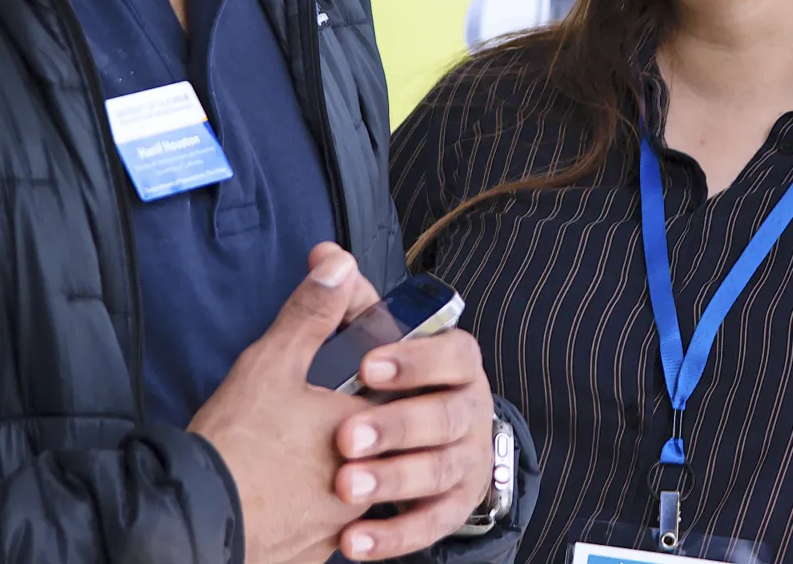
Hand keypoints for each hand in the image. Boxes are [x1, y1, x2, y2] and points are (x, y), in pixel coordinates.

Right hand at [189, 244, 378, 563]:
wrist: (191, 523)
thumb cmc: (235, 445)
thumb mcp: (272, 362)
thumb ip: (312, 312)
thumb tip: (338, 264)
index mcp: (365, 429)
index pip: (401, 392)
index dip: (383, 374)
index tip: (363, 369)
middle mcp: (366, 482)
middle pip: (385, 444)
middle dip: (365, 426)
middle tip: (330, 414)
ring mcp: (343, 526)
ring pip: (362, 489)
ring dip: (349, 471)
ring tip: (307, 455)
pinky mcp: (316, 555)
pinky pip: (333, 529)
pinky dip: (318, 510)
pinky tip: (292, 494)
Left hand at [334, 327, 496, 558]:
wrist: (423, 442)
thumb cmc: (393, 384)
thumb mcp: (374, 343)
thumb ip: (350, 304)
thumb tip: (323, 257)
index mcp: (456, 363)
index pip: (452, 355)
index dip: (414, 360)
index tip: (367, 366)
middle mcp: (470, 410)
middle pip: (445, 417)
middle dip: (395, 426)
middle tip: (345, 436)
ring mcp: (466, 461)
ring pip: (437, 472)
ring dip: (391, 481)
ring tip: (344, 487)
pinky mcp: (454, 507)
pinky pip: (429, 525)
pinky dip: (393, 536)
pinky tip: (352, 541)